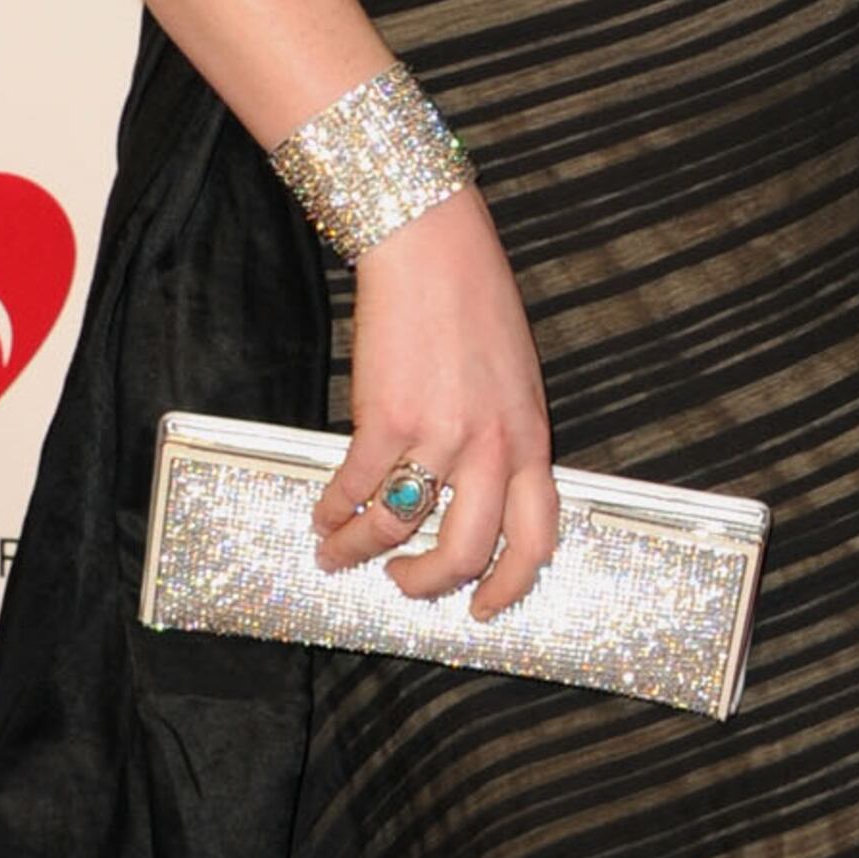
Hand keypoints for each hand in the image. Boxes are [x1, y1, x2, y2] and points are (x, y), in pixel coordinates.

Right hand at [311, 185, 558, 619]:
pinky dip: (331, 510)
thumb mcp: (515, 381)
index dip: (510, 587)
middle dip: (426, 585)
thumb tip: (474, 492)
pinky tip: (320, 512)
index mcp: (531, 441)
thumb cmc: (475, 303)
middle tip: (400, 586)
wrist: (434, 249)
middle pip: (464, 552)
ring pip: (398, 527)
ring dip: (359, 550)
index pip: (538, 538)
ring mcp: (440, 435)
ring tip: (337, 552)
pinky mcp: (387, 418)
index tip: (483, 608)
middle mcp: (492, 448)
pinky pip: (354, 487)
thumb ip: (505, 440)